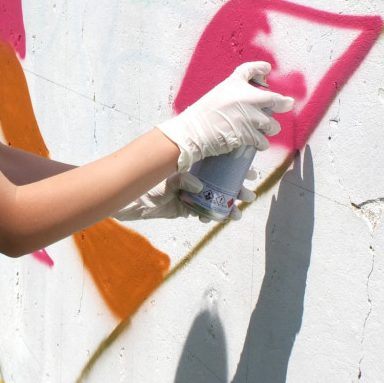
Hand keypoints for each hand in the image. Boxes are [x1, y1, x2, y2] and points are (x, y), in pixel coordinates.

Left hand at [112, 171, 257, 221]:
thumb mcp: (166, 178)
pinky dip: (212, 216)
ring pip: (216, 199)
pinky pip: (204, 212)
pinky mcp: (187, 209)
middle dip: (238, 189)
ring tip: (238, 214)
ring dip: (229, 206)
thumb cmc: (148, 182)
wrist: (133, 201)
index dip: (236, 167)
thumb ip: (181, 180)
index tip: (250, 171)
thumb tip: (198, 185)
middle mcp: (195, 177)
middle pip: (223, 182)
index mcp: (194, 164)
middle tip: (249, 195)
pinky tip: (219, 219)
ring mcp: (192, 194)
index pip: (220, 163)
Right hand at [157, 61, 293, 172]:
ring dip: (271, 128)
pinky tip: (259, 143)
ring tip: (266, 130)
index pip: (249, 69)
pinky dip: (262, 143)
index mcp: (232, 84)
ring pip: (271, 124)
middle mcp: (243, 96)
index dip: (260, 68)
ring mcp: (248, 116)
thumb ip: (233, 97)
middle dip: (283, 103)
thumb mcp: (215, 97)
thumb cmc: (199, 117)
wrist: (191, 132)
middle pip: (272, 98)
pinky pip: (263, 141)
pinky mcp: (248, 134)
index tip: (267, 68)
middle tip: (287, 103)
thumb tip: (250, 104)